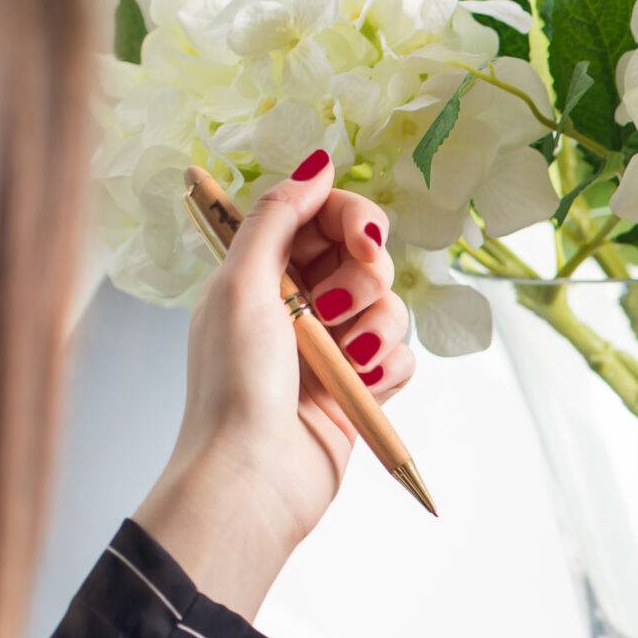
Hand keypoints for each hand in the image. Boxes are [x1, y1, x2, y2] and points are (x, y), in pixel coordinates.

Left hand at [134, 150, 419, 616]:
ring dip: (375, 330)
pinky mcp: (362, 386)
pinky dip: (387, 370)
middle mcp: (298, 302)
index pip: (322, 214)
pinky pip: (402, 356)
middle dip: (363, 281)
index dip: (351, 218)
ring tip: (344, 361)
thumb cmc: (235, 383)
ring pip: (391, 306)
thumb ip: (277, 216)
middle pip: (366, 256)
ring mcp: (333, 345)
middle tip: (335, 309)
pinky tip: (361, 389)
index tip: (363, 240)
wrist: (256, 474)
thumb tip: (318, 163)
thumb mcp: (242, 285)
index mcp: (261, 270)